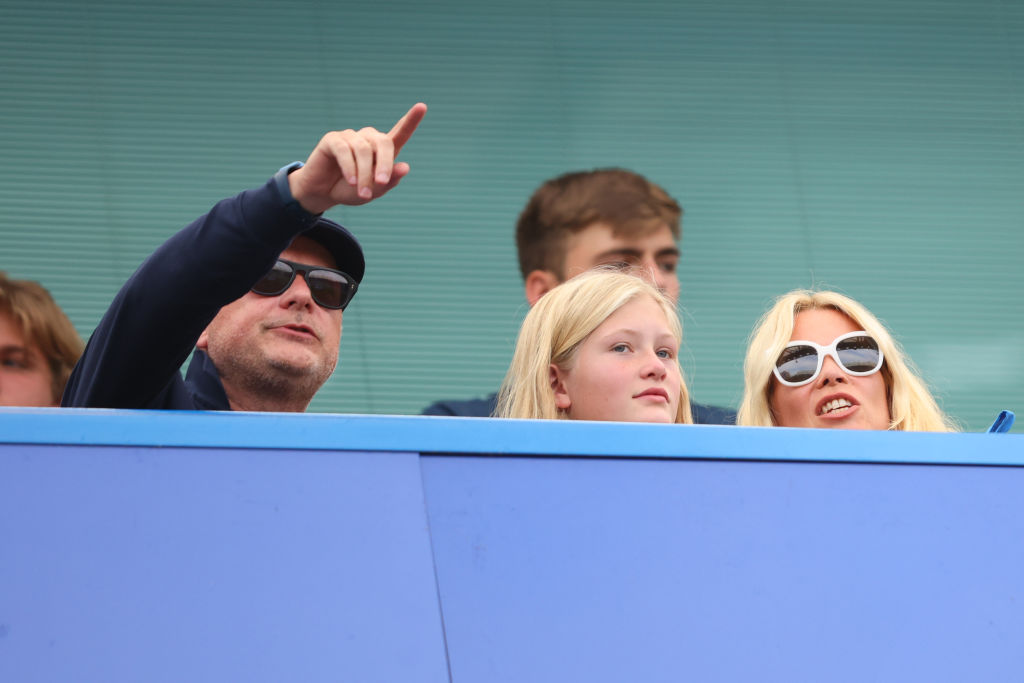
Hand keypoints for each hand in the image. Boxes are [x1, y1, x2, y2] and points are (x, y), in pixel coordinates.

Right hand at [288, 102, 427, 213]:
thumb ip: (389, 181)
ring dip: (364, 174)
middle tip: (381, 183)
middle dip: (385, 164)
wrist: (322, 194)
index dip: (411, 120)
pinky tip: (351, 181)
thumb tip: (406, 167)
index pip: (400, 133)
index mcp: (382, 150)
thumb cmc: (350, 191)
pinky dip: (350, 168)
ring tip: (362, 192)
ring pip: (364, 150)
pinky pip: (345, 150)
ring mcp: (350, 137)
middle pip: (384, 142)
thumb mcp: (373, 191)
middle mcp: (367, 139)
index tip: (422, 106)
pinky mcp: (333, 139)